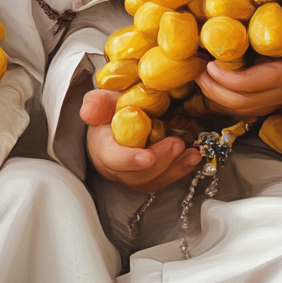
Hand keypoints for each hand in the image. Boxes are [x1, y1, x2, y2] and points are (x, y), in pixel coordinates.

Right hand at [82, 89, 201, 192]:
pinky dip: (181, 170)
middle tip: (177, 143)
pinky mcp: (149, 179)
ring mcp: (134, 178)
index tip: (148, 156)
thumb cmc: (109, 111)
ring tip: (191, 152)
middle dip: (160, 161)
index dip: (130, 160)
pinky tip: (193, 157)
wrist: (117, 121)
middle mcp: (117, 170)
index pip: (114, 159)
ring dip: (174, 168)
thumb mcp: (101, 101)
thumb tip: (88, 112)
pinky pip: (164, 180)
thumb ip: (96, 104)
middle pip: (138, 175)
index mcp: (103, 149)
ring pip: (153, 181)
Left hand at [197, 38, 281, 116]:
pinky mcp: (270, 100)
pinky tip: (214, 81)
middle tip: (196, 70)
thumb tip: (274, 35)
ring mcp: (273, 100)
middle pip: (238, 102)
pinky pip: (244, 105)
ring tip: (199, 75)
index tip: (209, 64)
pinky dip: (225, 97)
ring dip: (216, 95)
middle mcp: (275, 95)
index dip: (225, 78)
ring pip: (239, 108)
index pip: (248, 86)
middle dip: (213, 89)